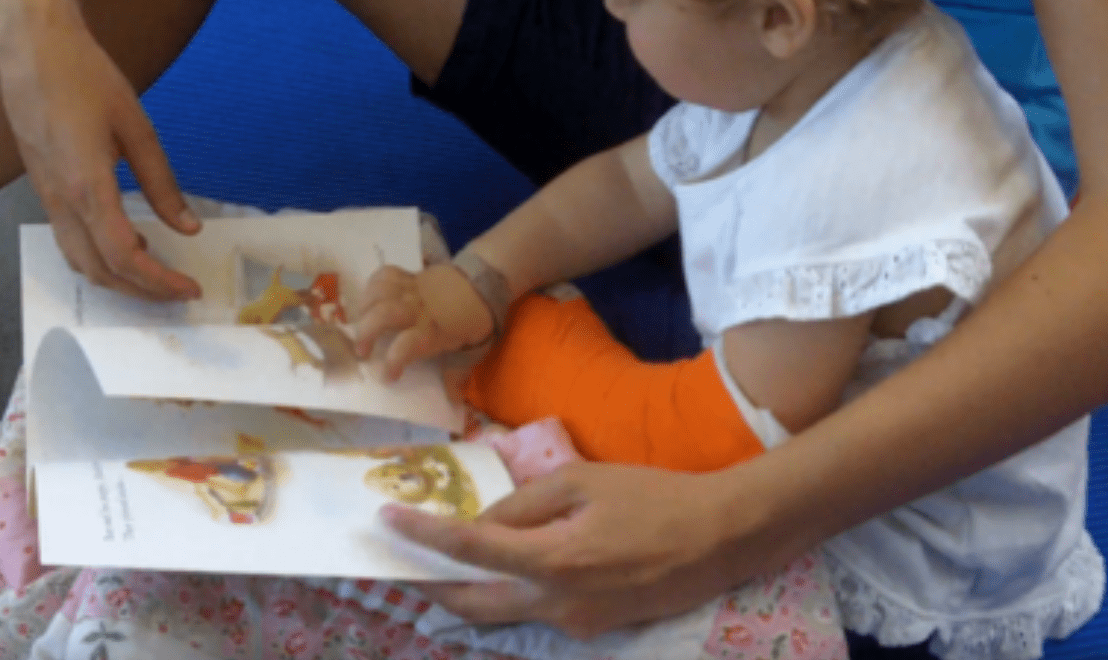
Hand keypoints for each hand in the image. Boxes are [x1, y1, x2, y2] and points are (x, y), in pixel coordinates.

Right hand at [0, 0, 201, 300]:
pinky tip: (131, 243)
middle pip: (99, 270)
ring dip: (119, 280)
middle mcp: (60, 200)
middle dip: (142, 291)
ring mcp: (46, 197)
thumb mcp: (137, 128)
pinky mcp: (43, 188)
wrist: (31, 48)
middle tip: (179, 293)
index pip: (124, 255)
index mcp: (86, 185)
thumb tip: (189, 227)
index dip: (158, 281)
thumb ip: (162, 183)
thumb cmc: (85, 77)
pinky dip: (100, 256)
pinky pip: (70, 240)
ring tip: (158, 276)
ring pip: (79, 261)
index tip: (188, 289)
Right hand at [354, 264, 494, 380]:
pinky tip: (370, 301)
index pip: (408, 345)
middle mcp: (418, 309)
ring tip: (362, 324)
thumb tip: (452, 401)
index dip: (393, 362)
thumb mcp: (474, 349)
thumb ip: (459, 373)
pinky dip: (371, 287)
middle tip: (362, 352)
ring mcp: (412, 290)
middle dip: (365, 333)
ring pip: (379, 292)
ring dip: (364, 309)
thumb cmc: (476, 320)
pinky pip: (383, 276)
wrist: (482, 283)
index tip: (388, 377)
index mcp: (435, 331)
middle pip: (384, 314)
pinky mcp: (408, 277)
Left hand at [382, 461, 778, 637]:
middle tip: (399, 563)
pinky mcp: (593, 627)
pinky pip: (537, 610)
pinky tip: (504, 567)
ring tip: (439, 565)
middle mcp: (556, 603)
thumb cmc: (653, 497)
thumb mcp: (583, 480)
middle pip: (472, 603)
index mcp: (552, 560)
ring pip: (502, 612)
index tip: (386, 519)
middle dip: (429, 585)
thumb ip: (524, 503)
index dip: (422, 534)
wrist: (721, 538)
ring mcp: (575, 623)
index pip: (469, 549)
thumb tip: (485, 520)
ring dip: (466, 592)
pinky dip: (509, 591)